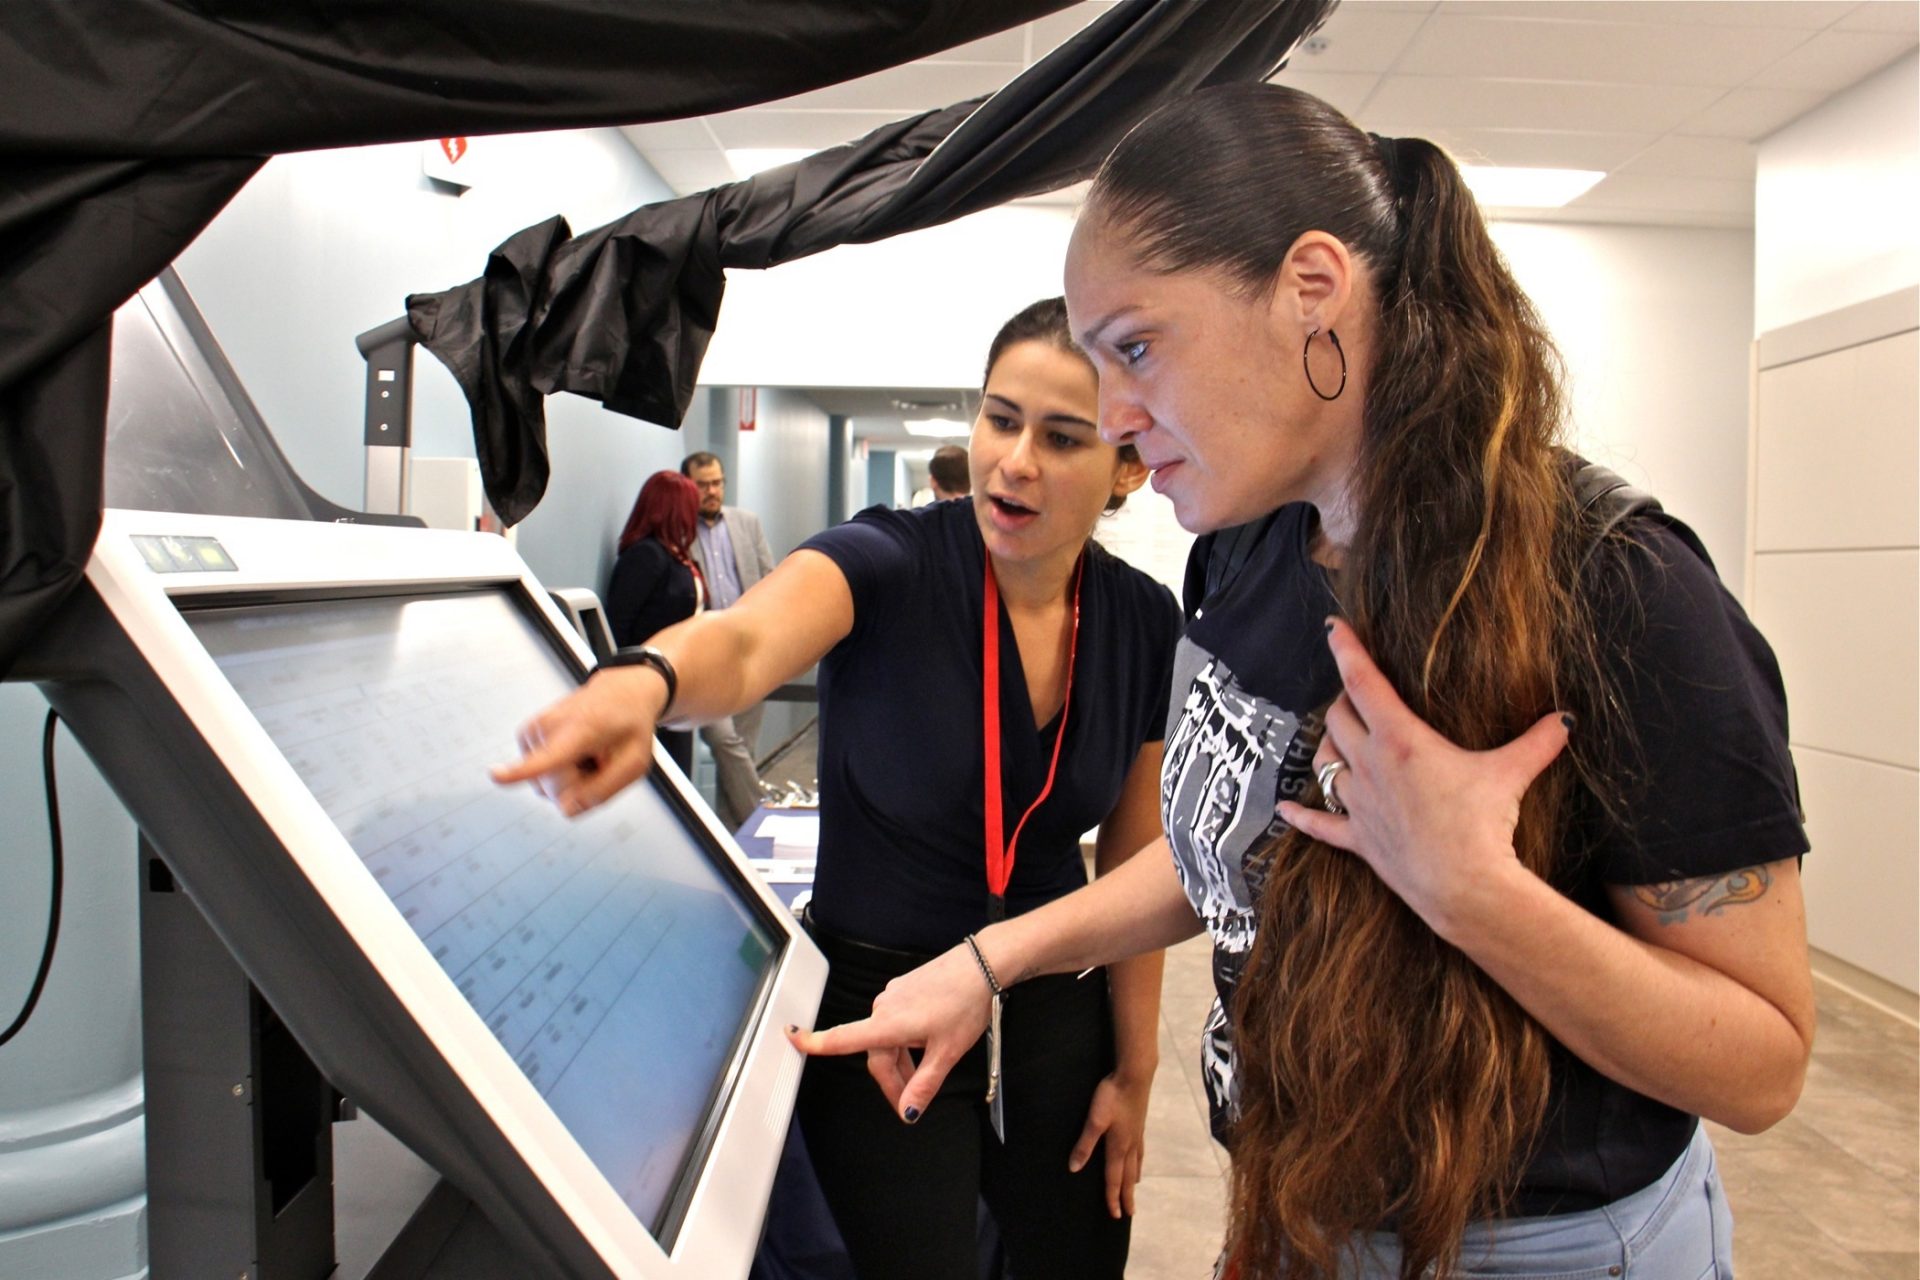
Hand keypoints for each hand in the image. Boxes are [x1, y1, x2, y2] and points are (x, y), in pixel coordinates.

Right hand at [488, 667, 669, 814]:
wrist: (620, 693)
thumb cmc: (629, 728)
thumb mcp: (635, 764)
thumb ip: (604, 791)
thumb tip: (565, 809)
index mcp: (582, 731)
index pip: (550, 757)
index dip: (521, 770)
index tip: (494, 774)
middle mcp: (550, 726)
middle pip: (554, 791)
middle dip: (579, 787)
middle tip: (600, 759)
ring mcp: (533, 729)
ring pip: (544, 787)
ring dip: (570, 779)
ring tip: (588, 752)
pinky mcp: (524, 734)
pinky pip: (538, 777)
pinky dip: (558, 772)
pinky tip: (574, 751)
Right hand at [786, 944, 992, 1122]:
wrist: (982, 965)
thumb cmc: (965, 1006)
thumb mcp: (948, 1052)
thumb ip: (925, 1083)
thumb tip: (908, 1112)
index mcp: (888, 1024)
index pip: (843, 1038)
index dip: (815, 1042)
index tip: (790, 1037)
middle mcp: (884, 1007)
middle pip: (875, 1052)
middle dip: (891, 1079)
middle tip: (912, 1102)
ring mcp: (893, 995)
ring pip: (887, 1037)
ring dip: (900, 1059)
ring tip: (927, 1071)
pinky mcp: (904, 988)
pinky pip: (895, 1021)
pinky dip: (905, 1039)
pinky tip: (928, 1042)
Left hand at [1069, 1070, 1150, 1217]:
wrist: (1134, 1075)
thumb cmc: (1112, 1096)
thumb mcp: (1094, 1121)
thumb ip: (1085, 1144)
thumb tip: (1074, 1168)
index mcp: (1118, 1147)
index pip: (1114, 1178)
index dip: (1113, 1197)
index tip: (1114, 1215)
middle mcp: (1129, 1145)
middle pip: (1128, 1176)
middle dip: (1127, 1195)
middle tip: (1130, 1213)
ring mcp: (1136, 1134)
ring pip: (1136, 1164)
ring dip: (1133, 1179)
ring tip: (1134, 1188)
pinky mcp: (1139, 1124)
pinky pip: (1139, 1150)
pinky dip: (1139, 1161)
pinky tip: (1138, 1157)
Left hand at [1276, 618, 1570, 939]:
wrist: (1463, 886)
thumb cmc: (1482, 825)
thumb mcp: (1511, 774)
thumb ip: (1537, 742)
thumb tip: (1566, 719)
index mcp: (1400, 739)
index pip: (1363, 682)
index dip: (1347, 650)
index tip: (1334, 627)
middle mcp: (1370, 765)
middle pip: (1338, 717)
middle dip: (1343, 698)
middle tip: (1357, 690)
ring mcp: (1360, 803)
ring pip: (1325, 761)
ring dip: (1328, 744)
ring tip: (1337, 733)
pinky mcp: (1358, 839)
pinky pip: (1320, 824)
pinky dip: (1301, 816)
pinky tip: (1285, 810)